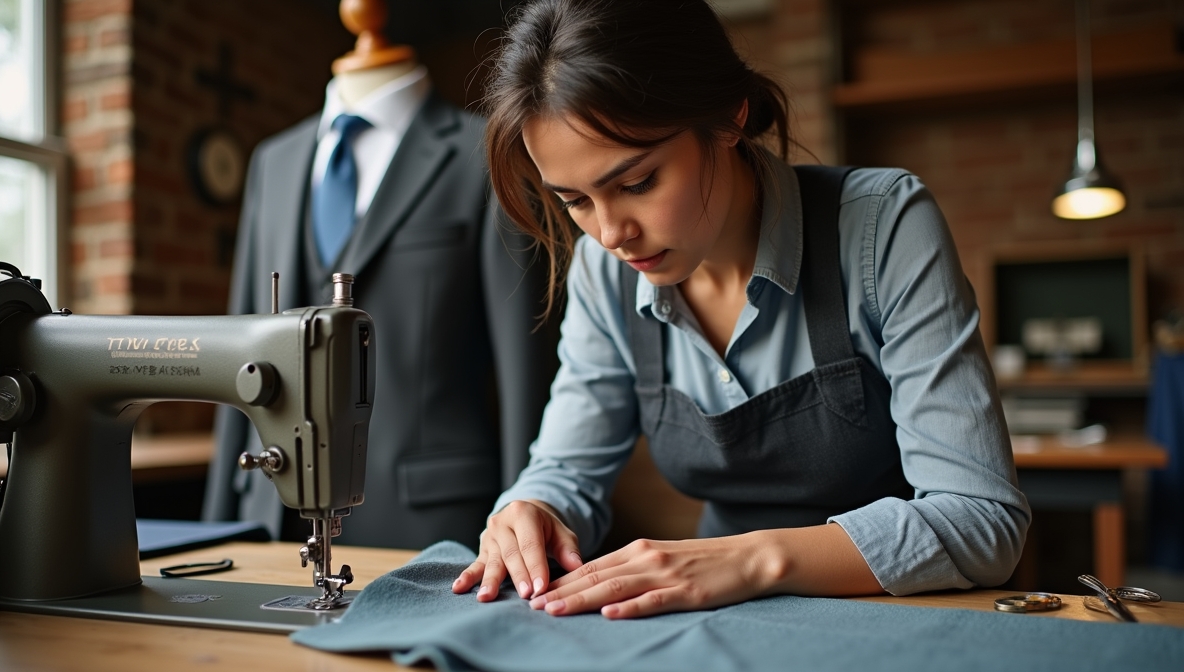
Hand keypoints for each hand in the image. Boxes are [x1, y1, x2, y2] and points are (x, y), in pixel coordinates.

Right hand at [452, 499, 583, 601]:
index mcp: (523, 513)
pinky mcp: (482, 549)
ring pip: (492, 561)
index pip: (530, 543)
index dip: (536, 566)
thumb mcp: (561, 532)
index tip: (541, 588)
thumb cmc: (546, 528)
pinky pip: (476, 564)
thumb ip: (568, 549)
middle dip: (519, 576)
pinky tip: (459, 588)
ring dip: (490, 580)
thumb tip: (576, 567)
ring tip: (487, 596)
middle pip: (511, 554)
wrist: (524, 515)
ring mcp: (490, 536)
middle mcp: (503, 522)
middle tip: (526, 595)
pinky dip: (468, 577)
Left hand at [527, 534, 776, 618]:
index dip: (563, 580)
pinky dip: (629, 607)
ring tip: (556, 611)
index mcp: (639, 549)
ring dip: (582, 600)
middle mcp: (647, 558)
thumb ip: (634, 568)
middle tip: (533, 605)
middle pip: (596, 576)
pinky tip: (609, 614)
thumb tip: (601, 587)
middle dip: (562, 592)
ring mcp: (665, 575)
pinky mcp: (685, 592)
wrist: (748, 557)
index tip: (538, 593)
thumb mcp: (664, 558)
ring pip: (615, 587)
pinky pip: (652, 601)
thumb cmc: (705, 562)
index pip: (592, 566)